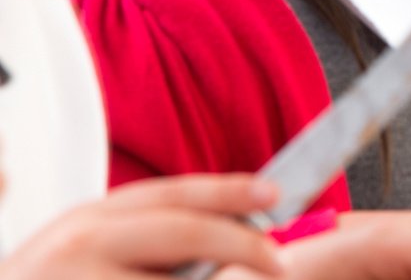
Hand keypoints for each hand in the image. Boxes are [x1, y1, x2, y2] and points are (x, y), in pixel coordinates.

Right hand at [0, 173, 281, 279]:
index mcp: (93, 220)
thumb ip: (144, 238)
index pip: (174, 195)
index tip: (272, 194)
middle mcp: (84, 244)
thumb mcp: (85, 251)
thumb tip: (231, 236)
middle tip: (280, 264)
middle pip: (186, 232)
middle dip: (243, 245)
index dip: (229, 191)